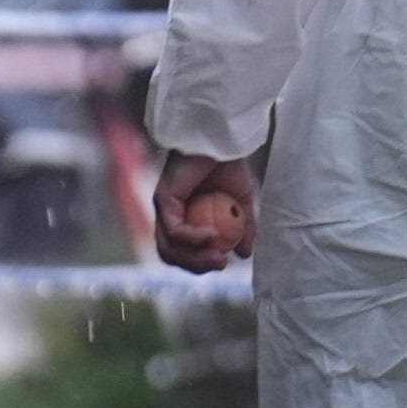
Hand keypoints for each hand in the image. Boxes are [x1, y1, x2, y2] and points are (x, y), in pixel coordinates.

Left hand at [153, 150, 258, 271]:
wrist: (220, 140)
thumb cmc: (229, 165)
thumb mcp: (242, 203)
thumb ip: (244, 228)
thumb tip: (244, 255)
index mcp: (182, 218)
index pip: (182, 252)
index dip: (200, 263)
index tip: (224, 263)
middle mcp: (168, 215)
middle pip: (172, 255)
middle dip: (196, 266)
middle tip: (221, 264)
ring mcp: (162, 208)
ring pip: (168, 248)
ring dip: (193, 258)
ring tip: (218, 256)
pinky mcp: (162, 199)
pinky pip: (175, 230)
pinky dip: (193, 237)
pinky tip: (212, 235)